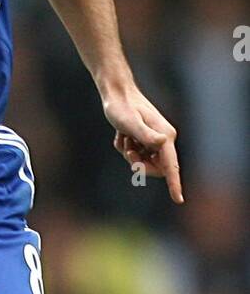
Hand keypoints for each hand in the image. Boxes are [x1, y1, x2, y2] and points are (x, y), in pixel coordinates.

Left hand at [102, 85, 183, 203]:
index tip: (178, 200)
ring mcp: (154, 140)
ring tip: (124, 137)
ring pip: (143, 162)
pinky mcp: (145, 139)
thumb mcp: (130, 123)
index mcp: (165, 137)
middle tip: (129, 151)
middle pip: (155, 168)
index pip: (171, 166)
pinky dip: (125, 147)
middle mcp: (163, 140)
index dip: (174, 184)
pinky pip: (135, 154)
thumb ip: (146, 134)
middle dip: (139, 164)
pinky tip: (121, 134)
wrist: (116, 93)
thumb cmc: (122, 108)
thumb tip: (163, 142)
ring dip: (129, 154)